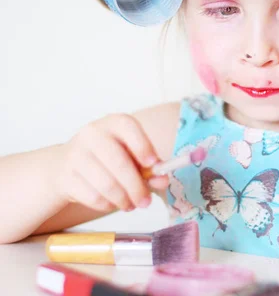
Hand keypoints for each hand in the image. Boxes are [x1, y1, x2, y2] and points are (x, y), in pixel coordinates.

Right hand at [53, 114, 169, 212]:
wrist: (66, 165)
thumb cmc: (107, 159)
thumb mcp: (130, 156)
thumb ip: (149, 167)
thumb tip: (163, 179)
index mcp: (114, 123)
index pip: (128, 127)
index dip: (143, 146)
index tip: (153, 164)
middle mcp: (93, 134)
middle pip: (119, 162)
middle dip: (136, 186)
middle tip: (146, 202)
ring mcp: (76, 154)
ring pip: (106, 183)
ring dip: (123, 199)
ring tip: (131, 205)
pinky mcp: (65, 177)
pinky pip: (92, 196)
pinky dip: (107, 205)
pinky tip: (112, 204)